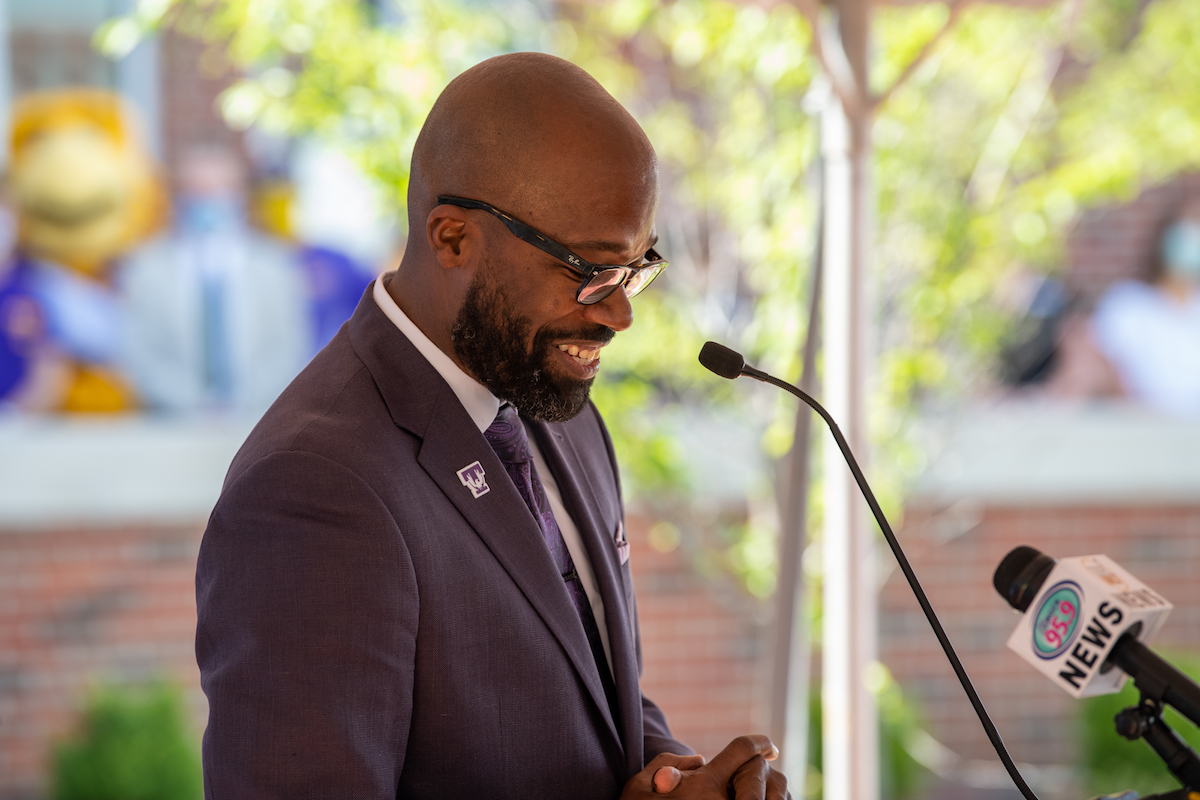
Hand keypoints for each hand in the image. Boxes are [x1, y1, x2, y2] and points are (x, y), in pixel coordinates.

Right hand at [620, 735, 789, 798]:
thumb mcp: (641, 784)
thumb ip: (669, 763)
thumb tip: (699, 760)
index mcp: (703, 785)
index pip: (742, 751)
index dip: (759, 742)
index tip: (769, 746)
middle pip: (759, 776)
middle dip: (758, 772)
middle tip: (757, 772)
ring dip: (762, 795)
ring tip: (752, 794)